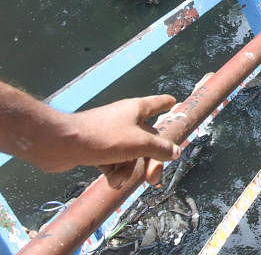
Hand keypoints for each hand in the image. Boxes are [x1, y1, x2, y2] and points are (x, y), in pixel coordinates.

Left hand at [45, 96, 181, 187]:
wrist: (61, 145)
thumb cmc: (103, 138)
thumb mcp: (138, 144)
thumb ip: (160, 148)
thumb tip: (176, 151)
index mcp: (137, 110)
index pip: (157, 103)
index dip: (166, 104)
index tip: (173, 102)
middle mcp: (125, 119)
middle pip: (147, 139)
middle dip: (150, 160)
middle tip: (152, 179)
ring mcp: (110, 133)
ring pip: (130, 153)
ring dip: (128, 170)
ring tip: (119, 180)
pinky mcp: (97, 147)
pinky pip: (113, 160)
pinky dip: (114, 171)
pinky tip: (110, 181)